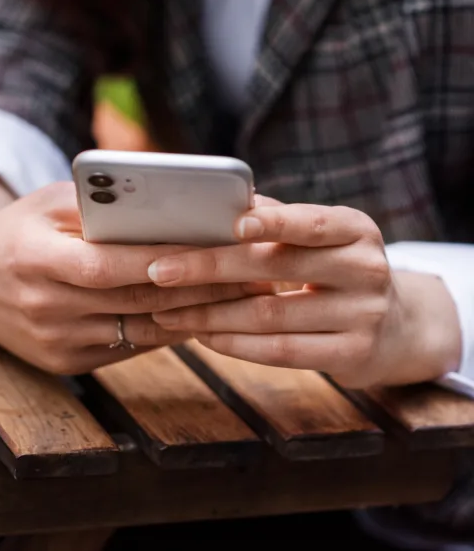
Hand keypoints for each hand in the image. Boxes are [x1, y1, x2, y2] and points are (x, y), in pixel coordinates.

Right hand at [0, 176, 264, 375]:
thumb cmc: (21, 228)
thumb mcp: (48, 202)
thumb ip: (101, 205)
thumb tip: (174, 203)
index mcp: (32, 258)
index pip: (107, 265)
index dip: (162, 260)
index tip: (218, 248)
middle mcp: (41, 306)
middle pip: (134, 300)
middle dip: (201, 288)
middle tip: (257, 275)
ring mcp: (52, 342)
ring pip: (139, 329)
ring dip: (196, 315)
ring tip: (245, 296)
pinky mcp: (63, 364)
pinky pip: (127, 347)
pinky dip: (167, 330)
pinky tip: (203, 315)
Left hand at [147, 198, 461, 387]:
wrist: (396, 327)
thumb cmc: (334, 269)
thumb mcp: (320, 238)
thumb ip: (275, 218)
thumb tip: (221, 197)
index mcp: (355, 230)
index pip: (312, 222)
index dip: (274, 222)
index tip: (233, 223)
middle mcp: (366, 270)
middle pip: (276, 268)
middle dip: (209, 268)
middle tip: (158, 270)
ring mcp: (362, 316)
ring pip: (269, 316)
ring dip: (208, 314)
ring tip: (165, 310)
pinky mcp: (351, 355)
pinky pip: (280, 351)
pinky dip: (234, 343)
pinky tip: (201, 336)